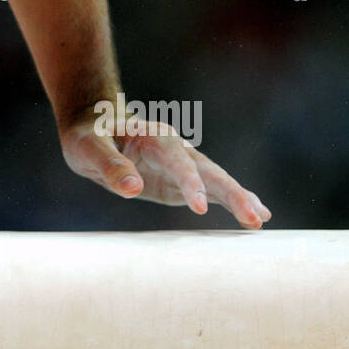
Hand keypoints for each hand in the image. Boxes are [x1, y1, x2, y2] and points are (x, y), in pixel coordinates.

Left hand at [59, 115, 271, 228]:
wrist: (93, 130)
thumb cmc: (87, 137)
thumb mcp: (88, 149)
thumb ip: (110, 166)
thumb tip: (133, 189)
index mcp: (155, 137)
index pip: (177, 161)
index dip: (190, 182)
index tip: (199, 206)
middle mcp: (175, 149)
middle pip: (209, 171)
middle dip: (231, 193)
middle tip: (254, 216)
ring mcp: (181, 166)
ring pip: (216, 181)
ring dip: (239, 199)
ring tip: (261, 219)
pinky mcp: (179, 181)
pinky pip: (208, 192)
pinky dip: (230, 203)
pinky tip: (251, 218)